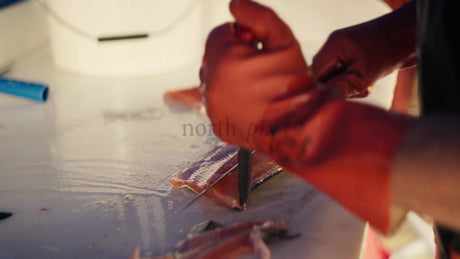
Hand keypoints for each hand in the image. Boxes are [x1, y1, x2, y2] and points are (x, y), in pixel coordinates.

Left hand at [201, 0, 313, 148]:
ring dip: (230, 78)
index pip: (218, 34)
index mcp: (224, 61)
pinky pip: (218, 104)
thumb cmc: (295, 88)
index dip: (239, 35)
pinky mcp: (218, 125)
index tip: (256, 45)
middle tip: (260, 66)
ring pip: (214, 81)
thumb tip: (235, 6)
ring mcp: (213, 108)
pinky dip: (231, 101)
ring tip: (258, 87)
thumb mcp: (284, 40)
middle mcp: (211, 86)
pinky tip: (253, 103)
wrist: (300, 130)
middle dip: (233, 56)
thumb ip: (259, 16)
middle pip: (214, 57)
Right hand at [311, 1, 415, 97]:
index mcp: (333, 46)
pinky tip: (368, 84)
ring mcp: (344, 51)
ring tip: (366, 87)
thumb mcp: (362, 76)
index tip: (334, 99)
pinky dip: (354, 83)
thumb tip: (324, 100)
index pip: (315, 73)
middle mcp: (335, 46)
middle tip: (355, 91)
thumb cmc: (388, 52)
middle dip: (337, 88)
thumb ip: (341, 88)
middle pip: (323, 75)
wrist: (412, 36)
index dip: (321, 89)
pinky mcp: (353, 56)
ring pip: (335, 77)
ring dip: (348, 87)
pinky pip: (345, 74)